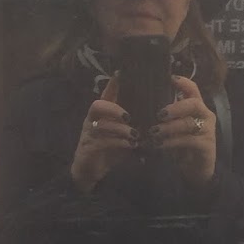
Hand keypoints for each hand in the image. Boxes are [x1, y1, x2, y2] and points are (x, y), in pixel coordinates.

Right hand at [70, 76, 137, 192]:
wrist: (90, 171)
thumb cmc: (109, 149)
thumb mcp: (122, 134)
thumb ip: (133, 122)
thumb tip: (156, 112)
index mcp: (101, 113)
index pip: (106, 93)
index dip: (113, 83)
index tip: (122, 72)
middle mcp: (92, 120)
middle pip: (97, 105)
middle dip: (114, 109)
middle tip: (129, 117)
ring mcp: (88, 134)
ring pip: (101, 125)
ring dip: (120, 129)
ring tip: (135, 135)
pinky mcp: (88, 148)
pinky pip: (100, 142)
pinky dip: (117, 143)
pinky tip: (129, 145)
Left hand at [147, 75, 216, 188]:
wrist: (196, 171)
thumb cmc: (182, 147)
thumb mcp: (172, 129)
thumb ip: (165, 117)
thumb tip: (143, 104)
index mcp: (196, 108)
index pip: (193, 89)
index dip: (183, 82)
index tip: (170, 78)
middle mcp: (205, 116)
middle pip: (193, 104)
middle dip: (175, 107)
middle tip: (159, 114)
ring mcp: (208, 131)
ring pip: (189, 123)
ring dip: (169, 127)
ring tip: (154, 132)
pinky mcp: (207, 146)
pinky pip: (189, 141)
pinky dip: (173, 142)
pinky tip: (161, 145)